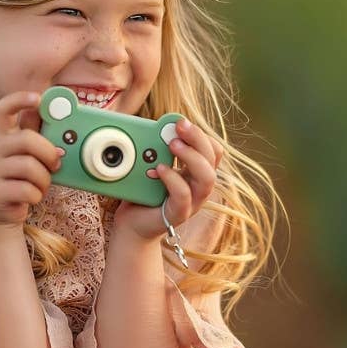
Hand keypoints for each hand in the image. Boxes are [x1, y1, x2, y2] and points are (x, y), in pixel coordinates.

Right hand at [0, 91, 63, 226]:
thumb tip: (58, 125)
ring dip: (44, 180)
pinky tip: (32, 197)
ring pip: (29, 167)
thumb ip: (40, 140)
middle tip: (56, 165)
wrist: (1, 212)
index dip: (20, 99)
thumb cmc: (21, 180)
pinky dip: (36, 195)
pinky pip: (26, 190)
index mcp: (4, 136)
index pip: (5, 109)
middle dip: (49, 153)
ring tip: (42, 186)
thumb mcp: (30, 157)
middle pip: (27, 139)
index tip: (38, 98)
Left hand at [113, 117, 222, 242]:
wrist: (132, 225)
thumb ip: (157, 148)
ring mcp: (192, 202)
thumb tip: (158, 126)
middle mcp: (199, 187)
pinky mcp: (178, 214)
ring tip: (172, 144)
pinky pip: (184, 196)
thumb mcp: (150, 165)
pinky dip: (173, 179)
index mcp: (196, 173)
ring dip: (191, 156)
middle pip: (213, 159)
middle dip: (197, 138)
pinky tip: (159, 169)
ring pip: (207, 178)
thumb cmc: (143, 193)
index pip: (213, 150)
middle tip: (179, 126)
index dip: (202, 134)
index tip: (181, 122)